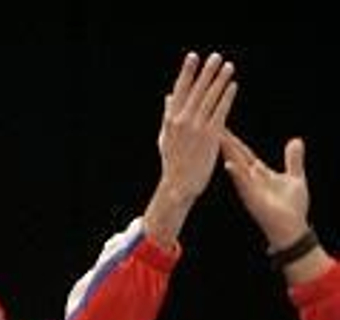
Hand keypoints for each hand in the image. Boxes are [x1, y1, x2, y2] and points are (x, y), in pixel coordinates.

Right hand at [143, 52, 236, 247]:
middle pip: (196, 91)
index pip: (179, 91)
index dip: (187, 73)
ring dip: (219, 81)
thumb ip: (168, 115)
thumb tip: (168, 96)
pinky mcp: (210, 136)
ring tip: (228, 67)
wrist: (179, 184)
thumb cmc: (173, 161)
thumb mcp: (165, 136)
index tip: (193, 57)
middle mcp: (182, 121)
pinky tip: (233, 86)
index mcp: (170, 120)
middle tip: (215, 57)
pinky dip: (226, 97)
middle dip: (206, 72)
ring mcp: (196, 128)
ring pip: (209, 98)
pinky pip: (220, 111)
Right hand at [223, 131, 310, 249]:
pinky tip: (229, 165)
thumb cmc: (293, 207)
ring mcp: (250, 188)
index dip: (233, 139)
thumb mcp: (295, 178)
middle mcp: (251, 179)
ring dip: (226, 153)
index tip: (221, 126)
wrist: (292, 229)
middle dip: (224, 141)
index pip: (243, 152)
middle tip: (210, 126)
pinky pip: (243, 183)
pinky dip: (237, 174)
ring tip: (216, 139)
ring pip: (236, 166)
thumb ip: (293, 160)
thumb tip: (295, 140)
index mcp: (259, 173)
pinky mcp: (253, 198)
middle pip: (235, 155)